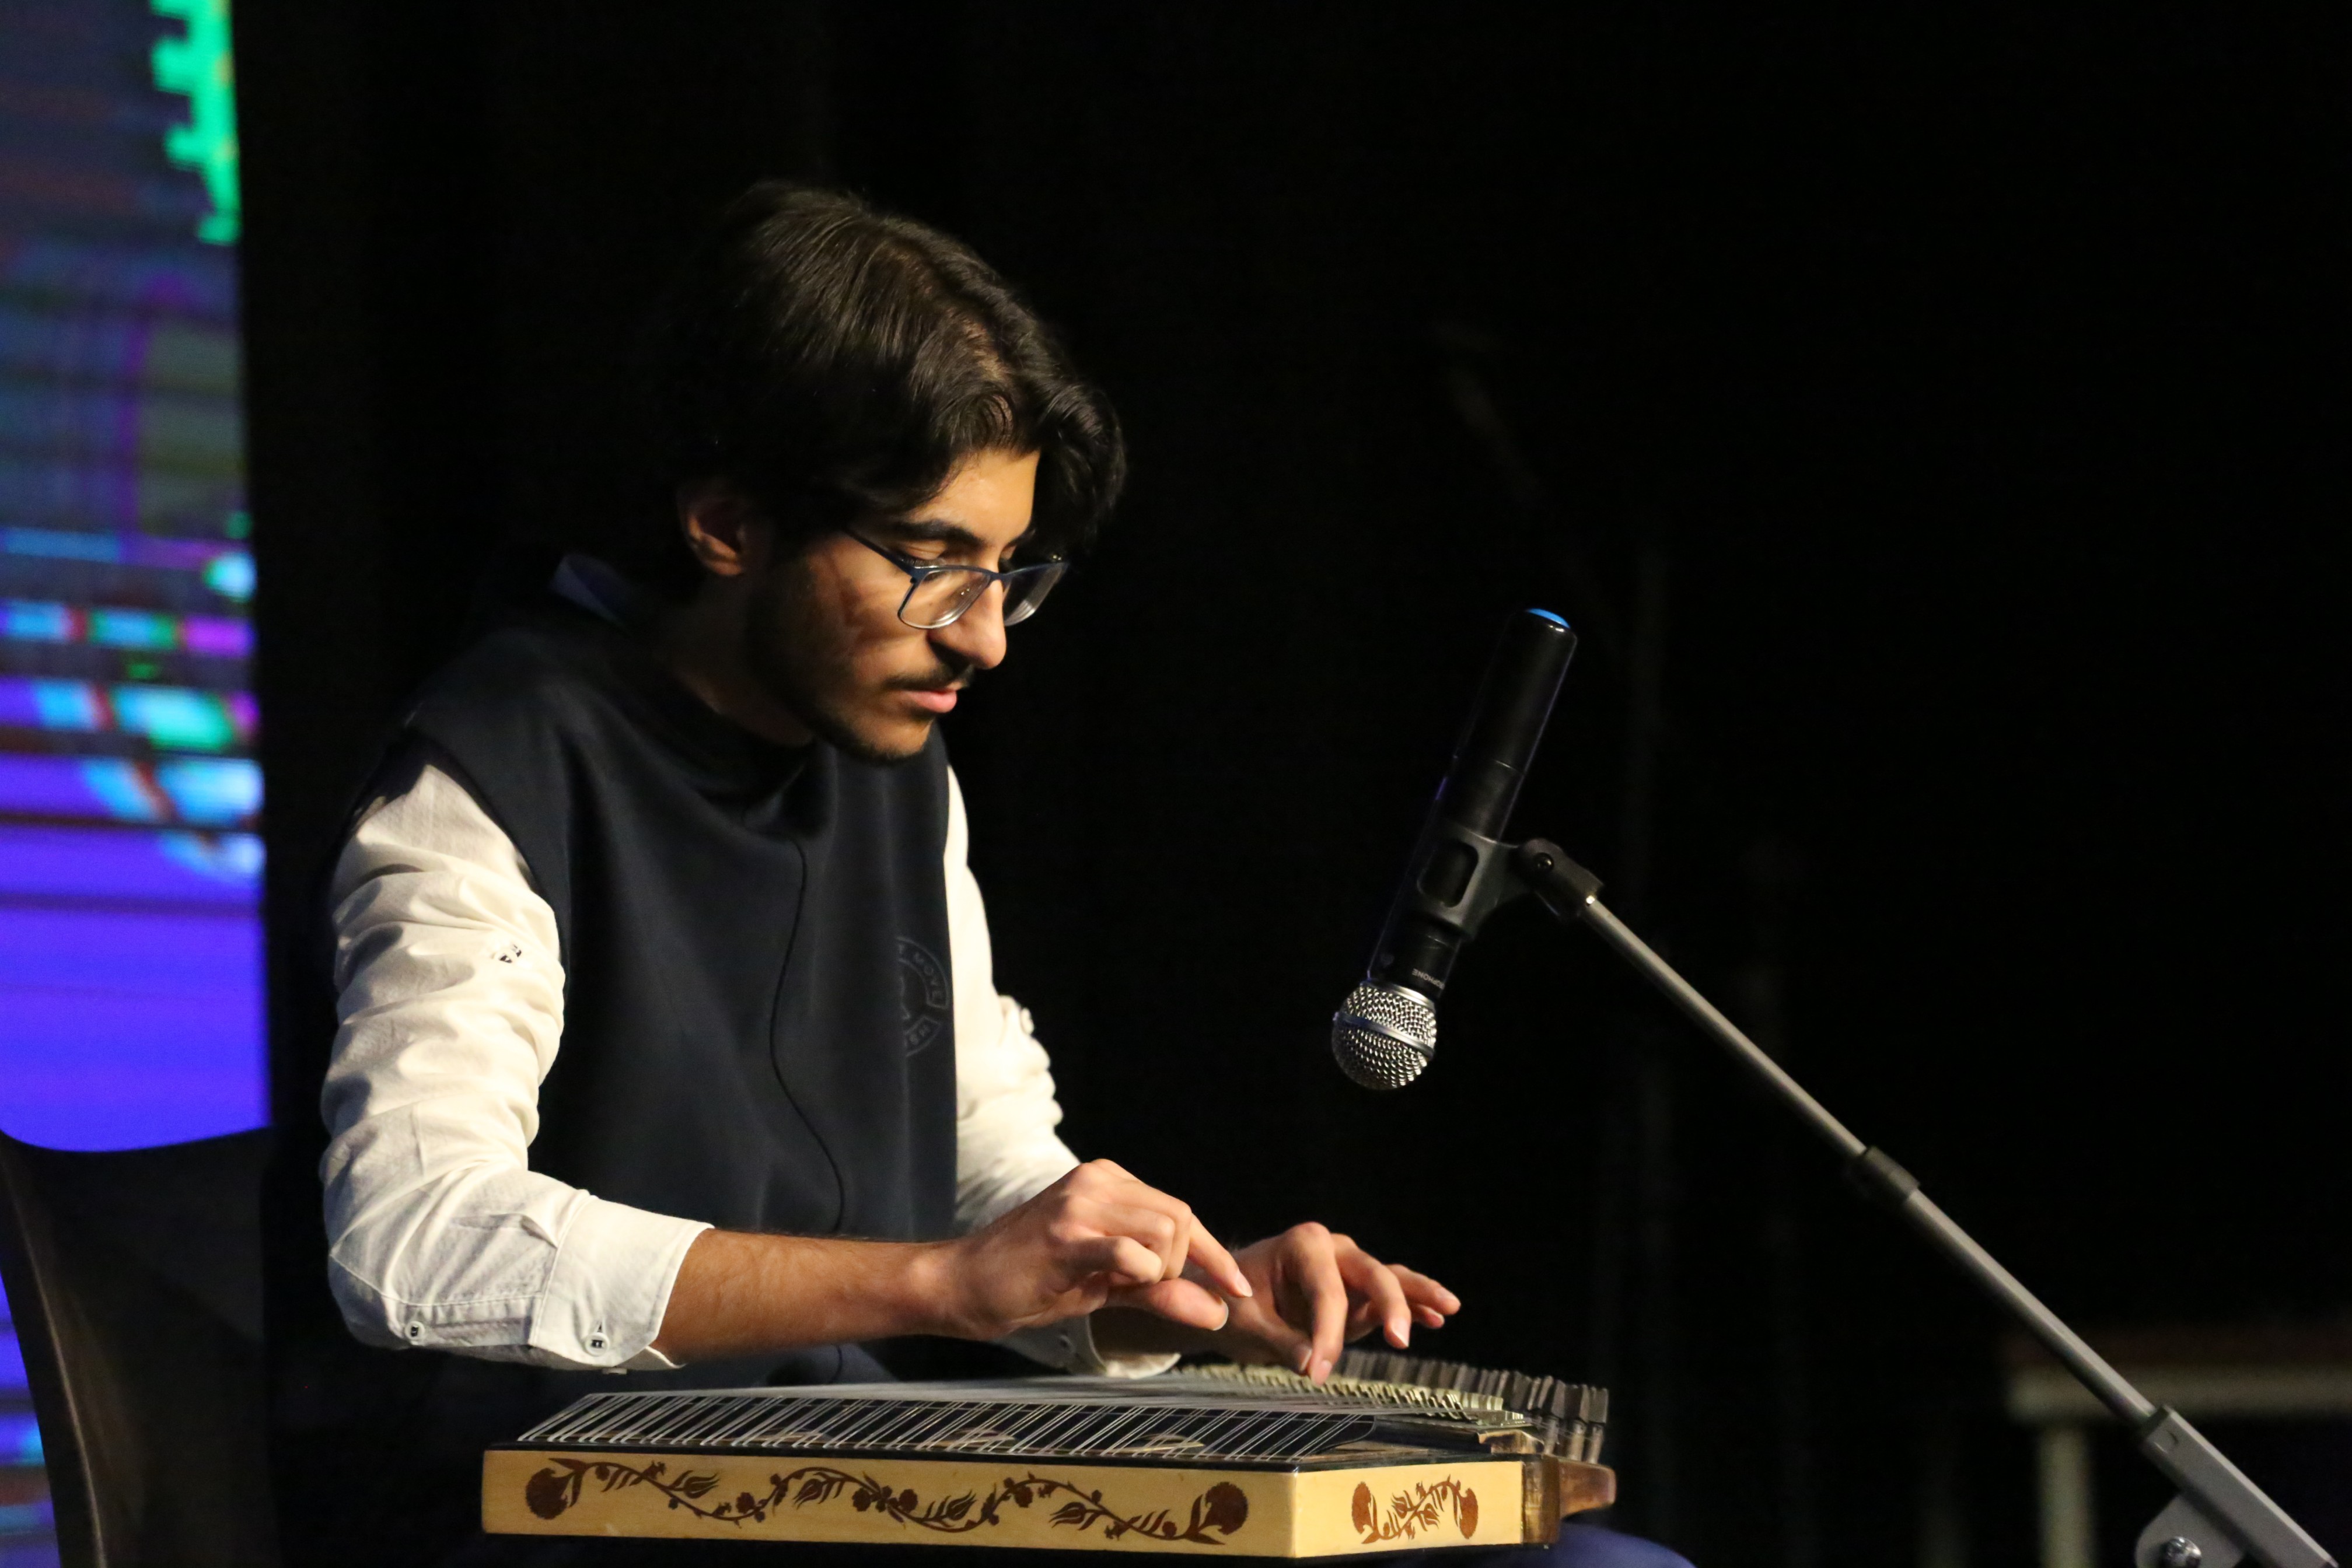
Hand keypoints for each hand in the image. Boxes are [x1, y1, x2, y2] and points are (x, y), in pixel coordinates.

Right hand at [932, 1160, 1252, 1340]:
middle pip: (1181, 1220)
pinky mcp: (1065, 1236)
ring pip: (1164, 1235)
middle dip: (1178, 1266)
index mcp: (1108, 1180)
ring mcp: (1080, 1204)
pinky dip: (1138, 1277)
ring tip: (1114, 1287)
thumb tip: (1217, 1313)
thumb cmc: (1034, 1281)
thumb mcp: (1107, 1285)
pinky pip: (1129, 1254)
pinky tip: (1109, 1286)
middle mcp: (1097, 1180)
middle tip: (1138, 1289)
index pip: (1181, 1211)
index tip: (1237, 1288)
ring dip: (1156, 1274)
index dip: (1215, 1254)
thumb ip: (1161, 1291)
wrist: (963, 1284)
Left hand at [1208, 1224, 1460, 1381]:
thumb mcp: (1246, 1324)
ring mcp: (1350, 1269)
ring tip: (1449, 1307)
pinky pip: (1391, 1296)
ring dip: (1419, 1294)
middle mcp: (1333, 1249)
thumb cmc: (1236, 1306)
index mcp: (1302, 1245)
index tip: (1316, 1373)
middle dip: (1388, 1305)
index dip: (1326, 1335)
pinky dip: (1414, 1305)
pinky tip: (1438, 1318)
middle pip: (1371, 1274)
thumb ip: (1278, 1341)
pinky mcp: (1359, 1292)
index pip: (1326, 1292)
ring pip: (1391, 1278)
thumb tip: (1311, 1365)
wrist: (1233, 1300)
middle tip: (1399, 1340)